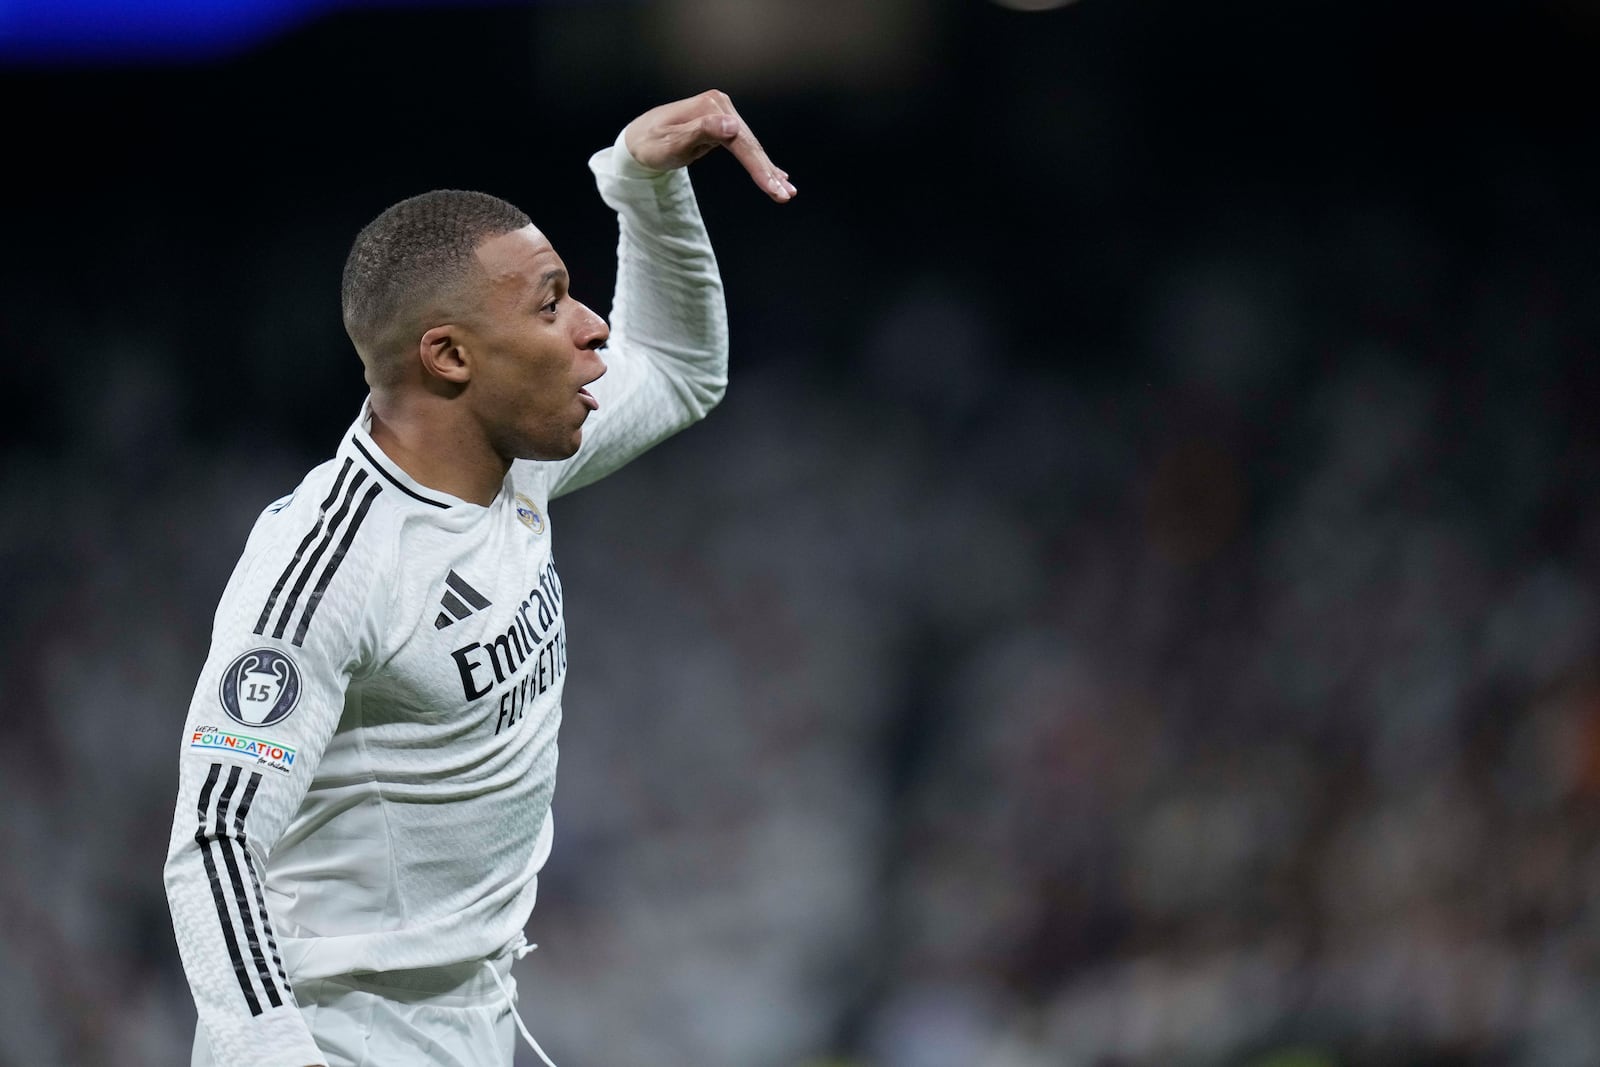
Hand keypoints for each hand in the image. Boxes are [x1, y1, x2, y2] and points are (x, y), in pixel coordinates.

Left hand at [623, 89, 796, 202]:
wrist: (637, 139)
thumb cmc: (649, 144)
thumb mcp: (671, 143)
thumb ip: (700, 133)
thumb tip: (732, 126)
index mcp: (711, 106)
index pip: (740, 140)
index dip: (758, 166)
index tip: (772, 188)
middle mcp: (720, 105)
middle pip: (749, 144)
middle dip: (767, 172)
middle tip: (785, 196)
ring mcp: (722, 114)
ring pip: (750, 147)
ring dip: (769, 170)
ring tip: (786, 192)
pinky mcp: (721, 125)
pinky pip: (744, 148)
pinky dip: (759, 163)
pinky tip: (777, 176)